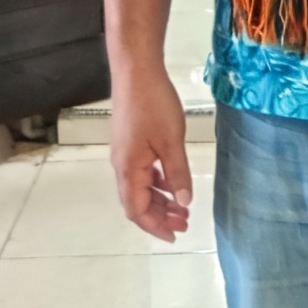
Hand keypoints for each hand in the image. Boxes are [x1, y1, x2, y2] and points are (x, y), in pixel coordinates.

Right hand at [109, 64, 192, 241]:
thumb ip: (178, 174)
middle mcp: (122, 166)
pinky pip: (143, 173)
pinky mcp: (131, 143)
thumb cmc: (153, 105)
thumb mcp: (171, 142)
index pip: (137, 211)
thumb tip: (184, 202)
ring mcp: (125, 154)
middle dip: (160, 216)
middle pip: (137, 203)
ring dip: (160, 200)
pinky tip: (172, 182)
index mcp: (129, 170)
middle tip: (185, 222)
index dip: (155, 227)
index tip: (175, 235)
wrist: (136, 71)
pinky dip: (157, 183)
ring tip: (183, 207)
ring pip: (141, 188)